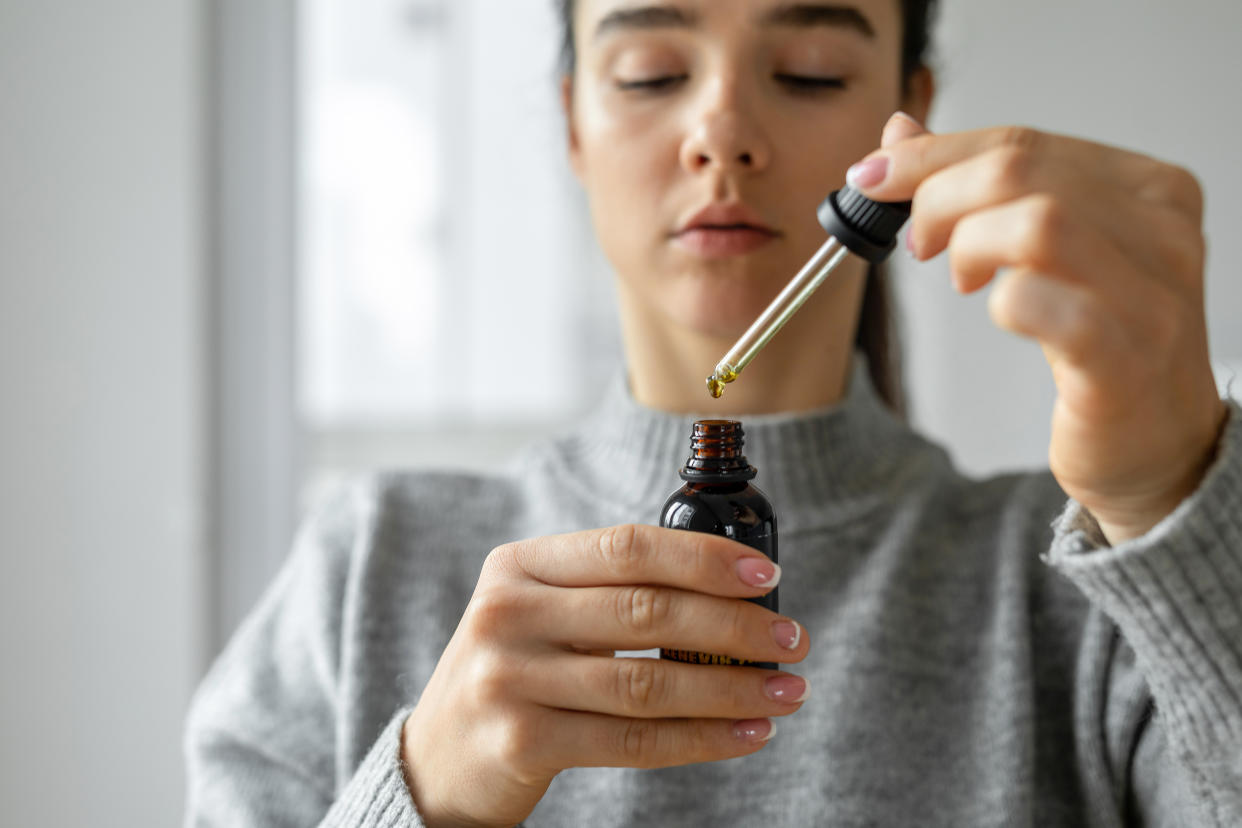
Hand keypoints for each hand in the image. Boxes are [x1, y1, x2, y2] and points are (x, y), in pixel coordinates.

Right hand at [400, 524, 806, 827]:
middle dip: (734, 626)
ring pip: (647, 682)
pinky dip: (701, 738)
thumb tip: (730, 590)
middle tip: (792, 639)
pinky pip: (633, 739)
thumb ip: (606, 592)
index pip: (627, 547)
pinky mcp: (522, 740)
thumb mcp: (537, 613)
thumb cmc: (513, 673)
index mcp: (520, 565)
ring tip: (785, 691)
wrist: (436, 761)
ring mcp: (510, 677)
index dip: (704, 558)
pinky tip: (745, 732)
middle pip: (646, 612)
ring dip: (730, 688)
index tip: (766, 574)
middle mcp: (509, 612)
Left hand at [848, 113, 1226, 542]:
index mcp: (1149, 190)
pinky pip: (1038, 303)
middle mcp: (1163, 233)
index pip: (1024, 142)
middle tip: (918, 242)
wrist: (1161, 445)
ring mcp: (1150, 296)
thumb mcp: (1051, 251)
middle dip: (940, 198)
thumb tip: (901, 135)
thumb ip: (985, 187)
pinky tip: (999, 312)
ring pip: (1036, 223)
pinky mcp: (1122, 357)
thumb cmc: (1104, 345)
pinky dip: (999, 302)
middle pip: (1021, 172)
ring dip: (968, 245)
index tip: (875, 175)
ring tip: (960, 277)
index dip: (934, 154)